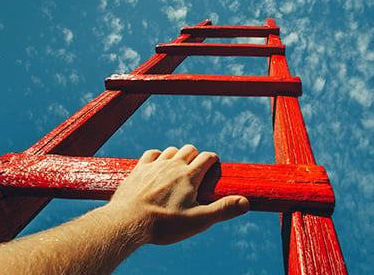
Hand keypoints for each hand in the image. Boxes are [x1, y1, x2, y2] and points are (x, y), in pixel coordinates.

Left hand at [106, 145, 249, 244]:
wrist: (127, 222)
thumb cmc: (164, 224)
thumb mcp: (198, 221)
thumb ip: (222, 210)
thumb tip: (245, 203)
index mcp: (189, 176)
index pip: (207, 157)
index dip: (213, 160)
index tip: (214, 168)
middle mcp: (172, 166)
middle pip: (189, 149)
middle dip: (196, 156)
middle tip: (197, 170)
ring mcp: (154, 166)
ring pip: (171, 150)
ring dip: (177, 156)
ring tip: (178, 169)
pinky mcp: (139, 169)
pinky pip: (152, 154)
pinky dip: (158, 156)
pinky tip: (158, 166)